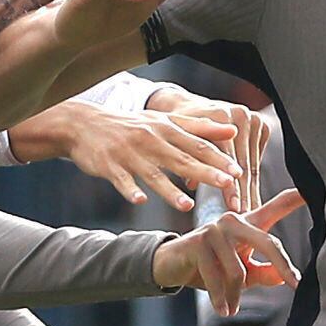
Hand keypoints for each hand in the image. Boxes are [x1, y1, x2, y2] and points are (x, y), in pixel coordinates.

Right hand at [25, 96, 253, 208]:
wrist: (85, 124)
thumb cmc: (131, 126)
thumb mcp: (164, 120)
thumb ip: (199, 126)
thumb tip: (233, 128)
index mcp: (167, 129)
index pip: (198, 145)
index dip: (219, 158)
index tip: (240, 171)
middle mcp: (151, 140)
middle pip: (182, 159)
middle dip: (205, 173)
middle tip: (228, 184)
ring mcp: (129, 154)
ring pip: (153, 173)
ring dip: (170, 190)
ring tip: (187, 205)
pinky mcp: (109, 166)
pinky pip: (122, 180)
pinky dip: (130, 190)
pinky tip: (140, 201)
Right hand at [155, 189, 300, 310]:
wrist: (171, 267)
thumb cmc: (212, 268)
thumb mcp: (243, 273)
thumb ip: (265, 272)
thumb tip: (284, 278)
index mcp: (248, 224)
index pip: (276, 207)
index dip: (296, 198)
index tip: (316, 189)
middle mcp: (233, 220)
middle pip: (269, 242)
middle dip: (283, 266)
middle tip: (294, 285)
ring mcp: (215, 229)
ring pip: (239, 270)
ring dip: (236, 295)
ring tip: (231, 308)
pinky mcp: (199, 242)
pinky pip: (218, 277)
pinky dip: (221, 298)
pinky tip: (223, 310)